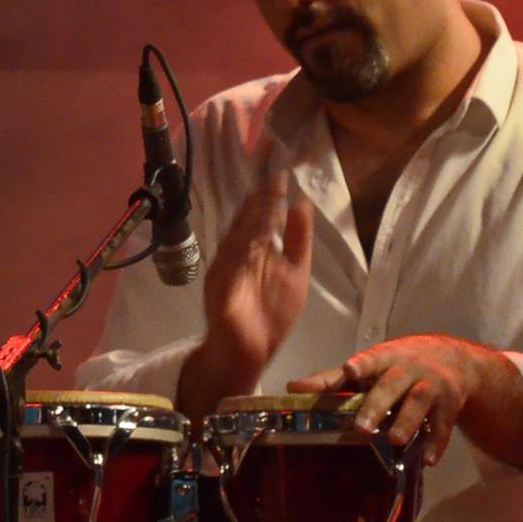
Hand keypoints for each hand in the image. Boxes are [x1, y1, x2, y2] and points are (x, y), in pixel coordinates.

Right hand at [177, 175, 313, 416]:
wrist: (248, 354)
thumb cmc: (270, 314)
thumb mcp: (294, 271)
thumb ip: (297, 238)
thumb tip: (302, 202)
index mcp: (252, 247)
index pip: (260, 212)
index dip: (269, 191)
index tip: (280, 166)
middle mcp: (236, 254)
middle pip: (247, 219)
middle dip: (261, 195)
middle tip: (272, 169)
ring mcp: (226, 271)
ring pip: (240, 237)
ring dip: (253, 217)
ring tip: (268, 194)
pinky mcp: (220, 290)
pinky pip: (232, 265)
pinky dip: (242, 249)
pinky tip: (255, 235)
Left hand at [287, 334, 490, 465]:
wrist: (454, 359)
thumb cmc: (398, 363)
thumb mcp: (370, 365)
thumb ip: (332, 379)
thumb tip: (292, 389)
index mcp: (384, 358)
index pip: (370, 360)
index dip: (360, 365)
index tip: (349, 371)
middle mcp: (408, 370)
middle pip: (392, 386)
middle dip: (377, 405)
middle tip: (361, 426)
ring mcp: (431, 386)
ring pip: (418, 404)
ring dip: (407, 422)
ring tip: (394, 441)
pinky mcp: (449, 405)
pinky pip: (443, 426)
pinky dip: (437, 443)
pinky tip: (428, 461)